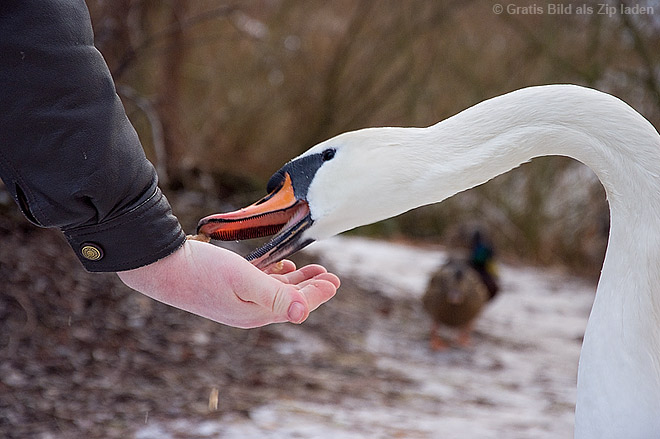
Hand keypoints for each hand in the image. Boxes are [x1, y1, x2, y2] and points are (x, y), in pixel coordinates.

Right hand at [116, 239, 339, 327]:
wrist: (162, 268)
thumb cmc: (203, 272)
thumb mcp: (244, 279)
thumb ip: (276, 295)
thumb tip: (304, 313)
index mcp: (256, 313)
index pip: (296, 306)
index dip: (318, 294)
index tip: (335, 280)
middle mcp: (248, 312)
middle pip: (289, 301)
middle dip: (312, 289)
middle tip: (331, 277)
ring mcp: (237, 303)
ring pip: (276, 293)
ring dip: (296, 282)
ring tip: (313, 271)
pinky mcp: (227, 291)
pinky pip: (260, 287)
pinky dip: (276, 278)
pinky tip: (281, 268)